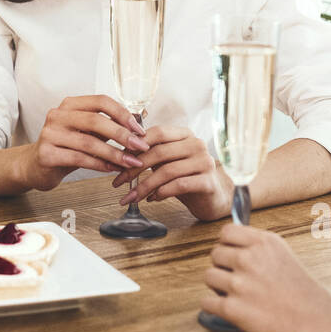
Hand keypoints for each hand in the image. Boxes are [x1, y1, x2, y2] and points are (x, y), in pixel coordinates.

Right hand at [21, 95, 149, 191]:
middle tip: (140, 146)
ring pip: (89, 142)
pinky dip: (99, 164)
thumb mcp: (85, 133)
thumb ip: (106, 127)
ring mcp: (50, 134)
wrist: (34, 166)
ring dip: (114, 153)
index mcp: (69, 105)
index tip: (139, 128)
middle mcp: (57, 115)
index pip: (101, 101)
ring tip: (130, 162)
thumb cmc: (65, 148)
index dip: (122, 114)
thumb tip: (139, 125)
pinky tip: (112, 169)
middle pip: (96, 121)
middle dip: (122, 135)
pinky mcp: (46, 154)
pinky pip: (79, 159)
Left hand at [112, 126, 232, 220]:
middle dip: (134, 168)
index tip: (120, 159)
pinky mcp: (208, 182)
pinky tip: (152, 199)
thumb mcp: (166, 162)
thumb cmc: (185, 177)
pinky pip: (179, 185)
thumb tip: (120, 156)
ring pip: (167, 171)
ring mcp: (205, 162)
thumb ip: (149, 155)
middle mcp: (197, 144)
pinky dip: (161, 193)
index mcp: (185, 134)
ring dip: (144, 186)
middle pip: (160, 152)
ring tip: (132, 196)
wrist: (212, 198)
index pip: (158, 132)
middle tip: (118, 181)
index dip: (136, 144)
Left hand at [200, 224, 330, 331]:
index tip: (231, 252)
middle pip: (215, 253)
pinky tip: (226, 307)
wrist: (312, 323)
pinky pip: (206, 302)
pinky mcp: (231, 308)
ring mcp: (239, 283)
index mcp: (263, 243)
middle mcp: (249, 259)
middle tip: (236, 277)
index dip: (227, 244)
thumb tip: (233, 242)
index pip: (226, 232)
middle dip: (223, 266)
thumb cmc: (303, 293)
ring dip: (218, 286)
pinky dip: (213, 306)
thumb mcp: (283, 255)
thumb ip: (258, 246)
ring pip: (209, 276)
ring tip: (234, 293)